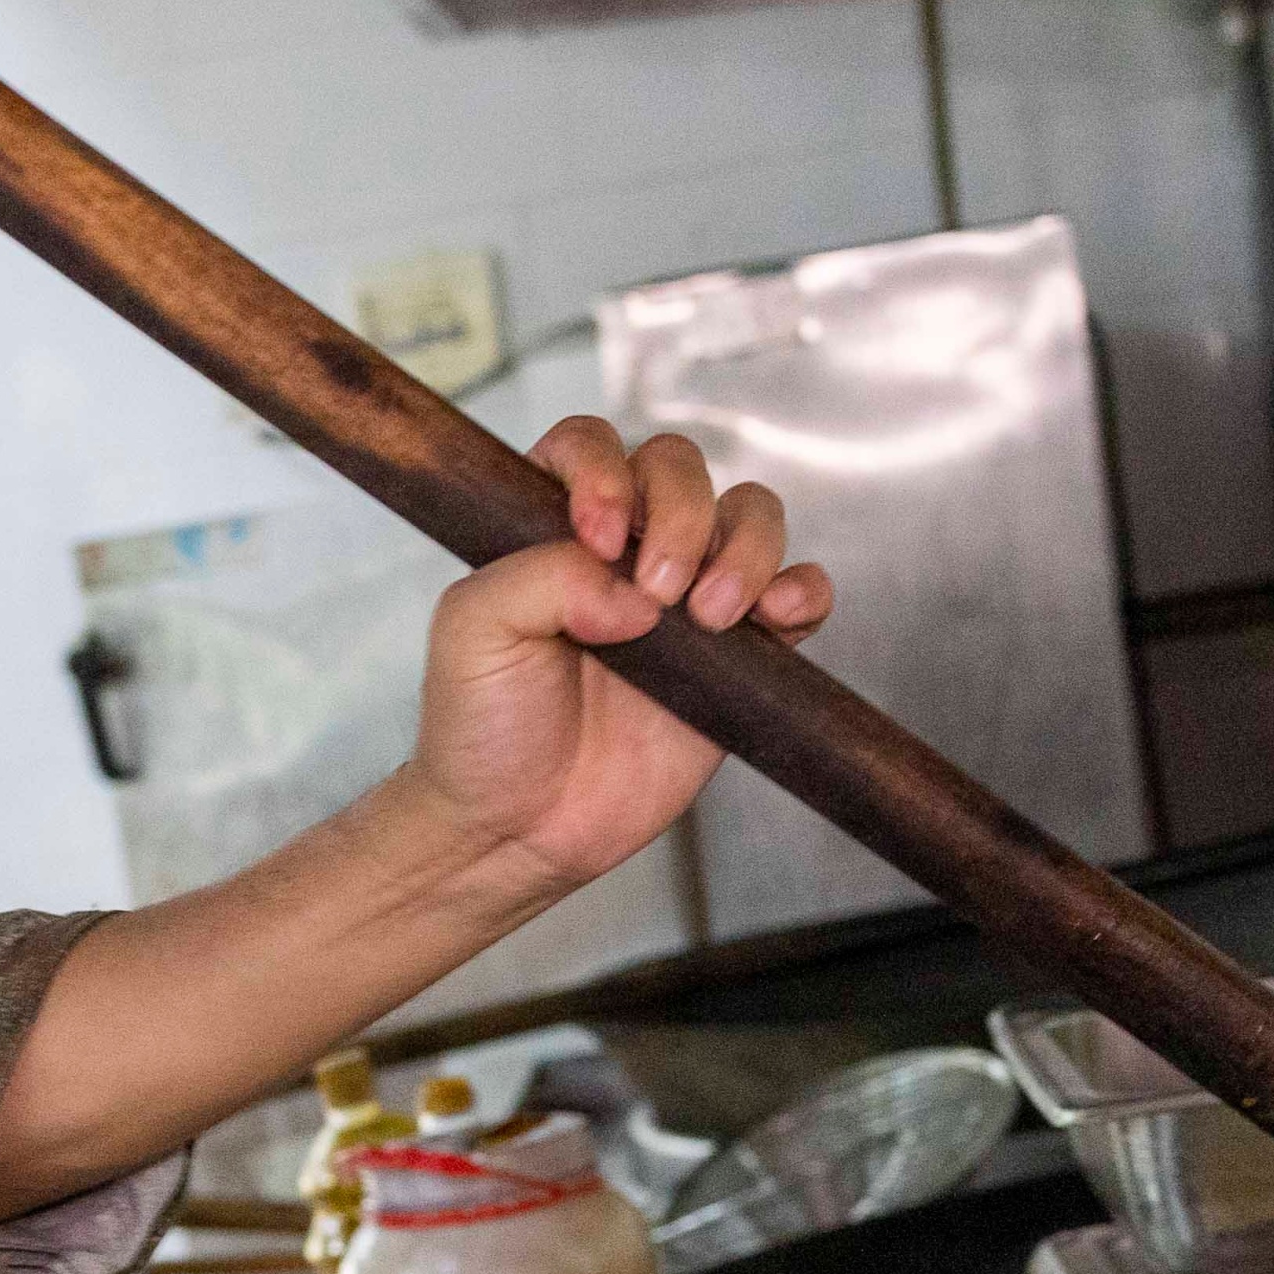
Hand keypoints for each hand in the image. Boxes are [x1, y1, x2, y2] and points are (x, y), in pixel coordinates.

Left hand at [402, 419, 833, 897]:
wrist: (520, 829)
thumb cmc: (482, 730)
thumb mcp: (471, 634)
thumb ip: (537, 579)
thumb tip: (627, 587)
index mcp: (551, 527)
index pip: (591, 444)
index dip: (604, 470)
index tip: (598, 533)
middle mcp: (624, 549)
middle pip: (681, 467)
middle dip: (681, 515)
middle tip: (657, 591)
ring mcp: (687, 598)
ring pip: (750, 515)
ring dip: (745, 550)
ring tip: (710, 617)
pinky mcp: (739, 656)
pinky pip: (796, 593)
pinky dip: (802, 589)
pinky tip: (776, 617)